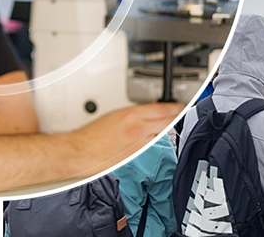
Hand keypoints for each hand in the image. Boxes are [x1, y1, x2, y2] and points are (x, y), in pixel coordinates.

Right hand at [68, 103, 182, 176]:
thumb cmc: (92, 134)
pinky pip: (151, 148)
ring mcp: (139, 144)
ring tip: (161, 128)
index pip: (163, 109)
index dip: (176, 107)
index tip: (182, 106)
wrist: (81, 151)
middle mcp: (138, 129)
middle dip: (175, 118)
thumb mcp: (114, 115)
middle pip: (167, 122)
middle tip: (180, 115)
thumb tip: (146, 113)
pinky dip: (152, 143)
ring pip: (160, 136)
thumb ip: (133, 113)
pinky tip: (149, 141)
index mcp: (132, 115)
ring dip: (163, 132)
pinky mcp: (136, 157)